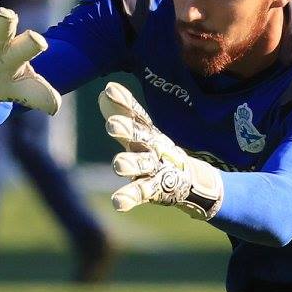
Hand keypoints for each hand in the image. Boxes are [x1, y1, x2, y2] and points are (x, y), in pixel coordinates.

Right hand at [0, 3, 60, 121]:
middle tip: (5, 14)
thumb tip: (54, 107)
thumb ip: (38, 96)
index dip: (32, 44)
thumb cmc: (10, 83)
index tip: (39, 42)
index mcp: (17, 53)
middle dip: (4, 20)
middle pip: (3, 28)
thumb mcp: (24, 91)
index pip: (27, 46)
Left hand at [99, 82, 223, 219]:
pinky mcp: (155, 190)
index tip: (109, 89)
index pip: (136, 114)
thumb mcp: (139, 134)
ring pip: (143, 164)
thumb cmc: (156, 153)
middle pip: (141, 136)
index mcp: (148, 132)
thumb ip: (122, 115)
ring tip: (118, 164)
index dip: (124, 102)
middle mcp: (153, 147)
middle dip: (127, 130)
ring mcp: (156, 168)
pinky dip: (130, 197)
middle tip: (112, 124)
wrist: (188, 180)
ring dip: (131, 164)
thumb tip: (102, 93)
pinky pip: (141, 193)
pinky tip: (118, 202)